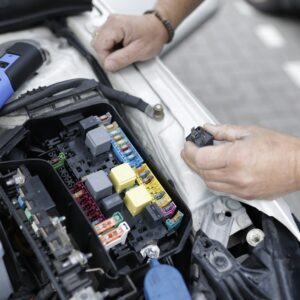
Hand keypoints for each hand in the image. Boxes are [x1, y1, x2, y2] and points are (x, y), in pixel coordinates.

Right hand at [91, 14, 168, 71]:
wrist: (159, 28)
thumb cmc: (152, 36)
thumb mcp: (139, 51)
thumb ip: (122, 59)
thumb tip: (108, 65)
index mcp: (116, 25)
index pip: (99, 46)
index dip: (106, 59)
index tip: (116, 64)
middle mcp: (111, 22)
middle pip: (97, 44)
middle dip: (107, 55)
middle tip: (121, 58)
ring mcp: (111, 24)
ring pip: (99, 43)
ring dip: (109, 52)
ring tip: (122, 52)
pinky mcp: (113, 28)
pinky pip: (105, 41)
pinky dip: (111, 48)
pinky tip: (121, 49)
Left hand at [181, 124, 299, 199]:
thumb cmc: (281, 149)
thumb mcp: (249, 132)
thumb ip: (223, 131)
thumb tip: (207, 129)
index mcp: (236, 157)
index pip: (201, 158)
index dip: (189, 150)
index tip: (188, 144)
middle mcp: (236, 176)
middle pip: (201, 171)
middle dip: (191, 159)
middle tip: (189, 150)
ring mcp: (240, 188)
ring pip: (208, 183)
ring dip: (200, 171)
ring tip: (200, 159)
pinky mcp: (244, 196)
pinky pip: (220, 189)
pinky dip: (212, 179)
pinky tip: (213, 170)